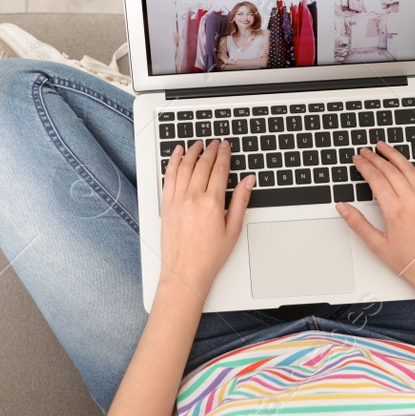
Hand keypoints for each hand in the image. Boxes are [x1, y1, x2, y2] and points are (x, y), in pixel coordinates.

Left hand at [157, 140, 253, 301]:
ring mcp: (177, 200)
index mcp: (212, 203)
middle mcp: (193, 198)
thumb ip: (240, 201)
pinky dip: (173, 162)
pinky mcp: (166, 205)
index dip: (224, 154)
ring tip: (198, 144)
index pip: (219, 169)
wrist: (185, 272)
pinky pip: (169, 176)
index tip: (225, 146)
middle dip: (210, 150)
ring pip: (185, 166)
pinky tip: (177, 154)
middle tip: (215, 143)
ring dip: (192, 152)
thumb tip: (248, 181)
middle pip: (202, 164)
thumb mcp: (233, 229)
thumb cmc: (209, 256)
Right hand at [336, 142, 414, 298]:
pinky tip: (404, 163)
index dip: (364, 166)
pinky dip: (410, 166)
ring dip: (394, 155)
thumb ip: (358, 224)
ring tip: (384, 147)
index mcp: (396, 210)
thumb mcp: (377, 246)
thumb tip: (343, 208)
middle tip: (365, 150)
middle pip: (390, 169)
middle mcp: (412, 201)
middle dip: (375, 157)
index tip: (357, 159)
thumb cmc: (411, 262)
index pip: (376, 178)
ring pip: (408, 168)